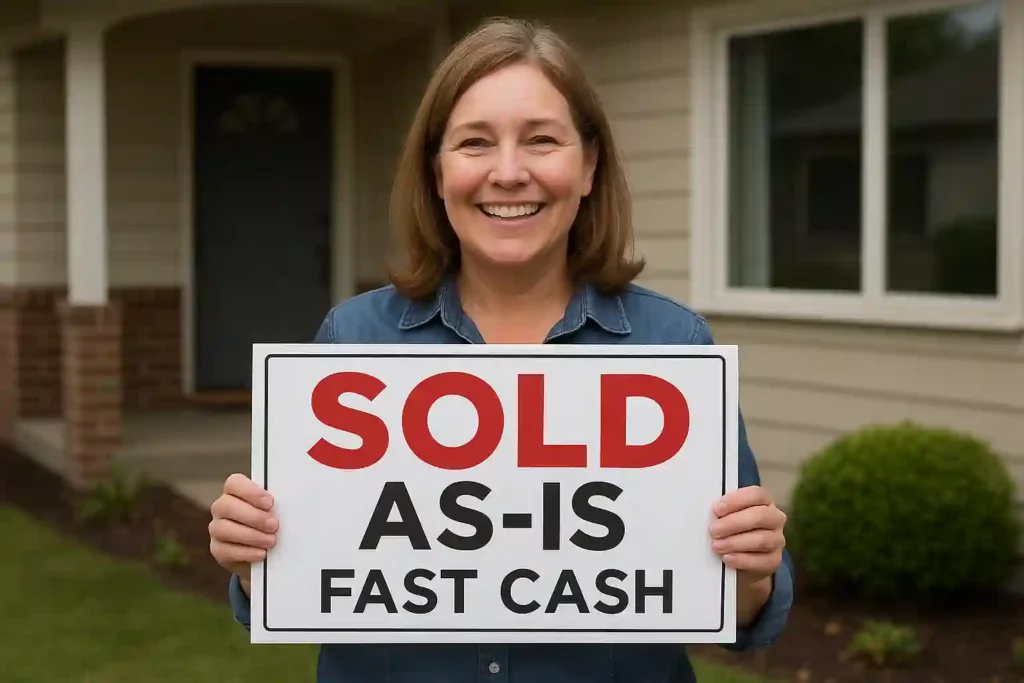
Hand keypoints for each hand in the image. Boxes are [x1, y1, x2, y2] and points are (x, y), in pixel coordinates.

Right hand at [209, 473, 277, 590]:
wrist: (265, 552)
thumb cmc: (272, 523)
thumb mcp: (277, 511)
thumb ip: (278, 504)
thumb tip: (295, 502)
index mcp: (236, 492)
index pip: (234, 483)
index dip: (251, 492)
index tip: (270, 503)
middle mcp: (222, 508)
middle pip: (227, 506)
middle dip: (253, 517)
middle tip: (274, 525)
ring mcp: (217, 528)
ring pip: (224, 528)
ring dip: (251, 535)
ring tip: (271, 541)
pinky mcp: (218, 549)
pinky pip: (225, 550)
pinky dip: (246, 552)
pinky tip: (261, 553)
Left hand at [709, 485, 785, 585]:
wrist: (740, 559)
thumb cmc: (731, 530)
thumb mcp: (726, 516)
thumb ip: (722, 511)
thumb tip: (708, 512)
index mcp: (764, 501)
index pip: (756, 494)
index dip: (737, 500)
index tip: (717, 508)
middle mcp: (774, 518)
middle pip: (760, 516)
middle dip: (733, 523)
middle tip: (714, 530)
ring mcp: (777, 540)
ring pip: (761, 539)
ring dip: (736, 542)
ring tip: (717, 546)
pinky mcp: (774, 560)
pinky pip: (762, 561)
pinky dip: (743, 560)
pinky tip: (728, 558)